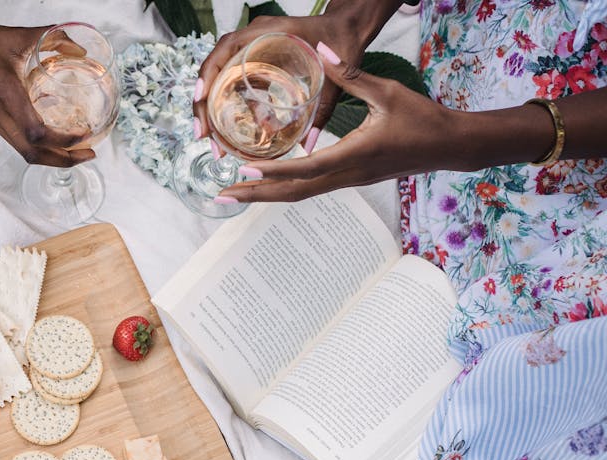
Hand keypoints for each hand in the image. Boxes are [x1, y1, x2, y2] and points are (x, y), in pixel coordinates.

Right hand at [0, 20, 94, 166]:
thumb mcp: (15, 36)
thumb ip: (51, 37)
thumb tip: (78, 46)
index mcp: (5, 95)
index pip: (38, 134)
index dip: (64, 141)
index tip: (84, 136)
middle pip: (31, 154)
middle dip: (62, 160)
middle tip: (87, 154)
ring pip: (20, 149)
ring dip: (48, 153)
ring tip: (70, 147)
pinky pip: (10, 137)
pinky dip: (31, 141)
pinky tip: (42, 128)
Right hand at [193, 11, 384, 152]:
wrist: (348, 27)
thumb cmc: (342, 41)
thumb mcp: (334, 76)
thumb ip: (322, 110)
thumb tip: (309, 146)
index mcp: (266, 33)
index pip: (225, 50)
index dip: (208, 75)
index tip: (201, 100)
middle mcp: (252, 38)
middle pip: (214, 68)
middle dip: (203, 102)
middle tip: (202, 134)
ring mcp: (251, 49)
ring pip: (219, 76)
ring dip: (210, 106)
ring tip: (210, 137)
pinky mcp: (255, 61)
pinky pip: (232, 80)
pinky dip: (226, 103)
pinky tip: (227, 126)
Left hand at [215, 43, 461, 202]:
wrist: (450, 146)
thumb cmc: (422, 118)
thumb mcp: (386, 92)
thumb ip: (350, 74)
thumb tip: (322, 52)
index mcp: (353, 155)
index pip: (305, 169)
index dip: (272, 171)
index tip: (243, 170)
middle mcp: (347, 175)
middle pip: (293, 193)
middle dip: (256, 196)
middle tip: (222, 196)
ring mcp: (348, 181)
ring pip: (300, 194)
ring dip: (266, 195)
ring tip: (234, 194)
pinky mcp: (351, 179)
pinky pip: (311, 188)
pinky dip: (285, 188)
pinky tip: (268, 183)